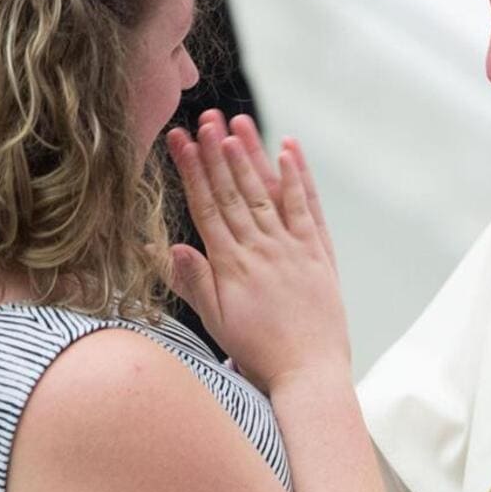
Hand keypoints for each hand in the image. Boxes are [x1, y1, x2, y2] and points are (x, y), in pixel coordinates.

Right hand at [167, 119, 346, 391]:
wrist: (309, 373)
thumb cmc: (259, 353)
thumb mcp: (217, 324)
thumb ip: (195, 284)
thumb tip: (171, 248)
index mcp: (232, 265)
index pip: (207, 206)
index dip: (192, 170)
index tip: (180, 140)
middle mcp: (261, 250)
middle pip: (234, 192)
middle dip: (216, 152)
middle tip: (203, 118)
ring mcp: (292, 248)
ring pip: (267, 193)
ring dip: (251, 157)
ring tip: (236, 124)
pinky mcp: (318, 253)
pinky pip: (307, 208)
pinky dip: (298, 179)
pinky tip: (288, 151)